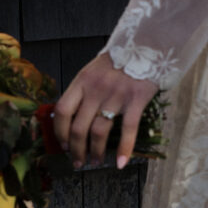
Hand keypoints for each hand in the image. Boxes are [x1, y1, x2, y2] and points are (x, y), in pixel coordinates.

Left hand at [53, 52, 158, 168]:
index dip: (60, 131)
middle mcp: (96, 89)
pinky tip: (121, 163)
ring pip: (99, 132)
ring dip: (95, 152)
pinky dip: (124, 149)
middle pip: (78, 127)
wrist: (147, 44)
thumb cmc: (119, 60)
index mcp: (82, 80)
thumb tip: (71, 116)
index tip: (63, 144)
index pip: (62, 110)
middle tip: (78, 161)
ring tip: (96, 162)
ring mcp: (116, 95)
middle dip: (76, 149)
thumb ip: (83, 90)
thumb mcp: (94, 70)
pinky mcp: (136, 100)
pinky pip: (127, 130)